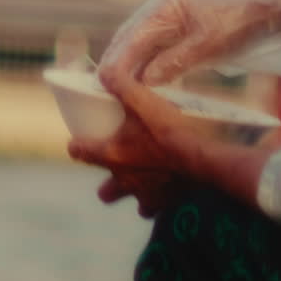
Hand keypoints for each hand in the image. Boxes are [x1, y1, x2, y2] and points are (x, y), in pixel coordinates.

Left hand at [68, 74, 208, 217]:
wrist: (203, 161)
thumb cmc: (169, 132)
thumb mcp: (143, 102)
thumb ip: (121, 85)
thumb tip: (103, 72)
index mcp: (111, 155)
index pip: (79, 152)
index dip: (77, 145)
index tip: (79, 141)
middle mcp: (123, 180)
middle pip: (105, 191)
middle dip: (108, 184)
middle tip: (120, 168)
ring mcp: (144, 195)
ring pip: (133, 201)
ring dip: (137, 193)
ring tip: (148, 182)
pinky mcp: (164, 204)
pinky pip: (157, 208)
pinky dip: (160, 201)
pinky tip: (170, 189)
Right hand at [98, 0, 280, 85]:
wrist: (274, 8)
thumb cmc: (242, 19)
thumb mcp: (208, 44)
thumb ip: (173, 63)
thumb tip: (143, 84)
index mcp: (159, 8)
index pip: (125, 43)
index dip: (114, 70)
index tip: (107, 94)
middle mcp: (154, 14)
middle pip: (123, 47)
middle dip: (113, 74)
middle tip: (104, 103)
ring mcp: (162, 24)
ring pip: (133, 54)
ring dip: (126, 75)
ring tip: (118, 102)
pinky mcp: (173, 36)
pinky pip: (149, 57)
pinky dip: (143, 73)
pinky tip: (142, 92)